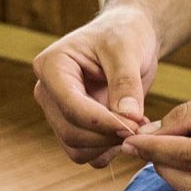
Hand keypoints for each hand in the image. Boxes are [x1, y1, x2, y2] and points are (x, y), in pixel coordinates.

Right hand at [33, 5, 161, 166]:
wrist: (128, 37)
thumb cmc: (125, 35)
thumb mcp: (127, 50)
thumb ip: (126, 83)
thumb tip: (129, 118)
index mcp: (51, 66)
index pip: (71, 107)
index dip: (103, 122)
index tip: (135, 126)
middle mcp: (47, 92)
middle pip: (71, 133)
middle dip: (108, 135)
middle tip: (143, 126)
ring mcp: (57, 112)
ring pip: (76, 149)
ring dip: (109, 146)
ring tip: (138, 126)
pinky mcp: (72, 126)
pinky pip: (86, 154)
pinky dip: (108, 151)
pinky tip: (129, 131)